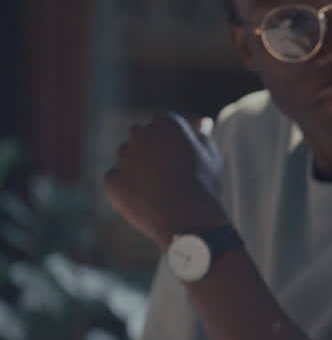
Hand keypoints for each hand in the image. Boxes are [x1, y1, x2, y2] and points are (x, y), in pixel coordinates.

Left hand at [104, 113, 226, 244]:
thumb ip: (204, 137)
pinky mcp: (111, 178)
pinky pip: (116, 180)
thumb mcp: (211, 158)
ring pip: (126, 158)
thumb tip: (203, 122)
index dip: (169, 141)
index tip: (177, 158)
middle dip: (149, 150)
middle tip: (166, 174)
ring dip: (137, 169)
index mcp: (168, 122)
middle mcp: (141, 134)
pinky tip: (146, 200)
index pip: (160, 122)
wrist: (188, 218)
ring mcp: (123, 156)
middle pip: (140, 136)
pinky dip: (126, 189)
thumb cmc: (204, 186)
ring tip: (159, 191)